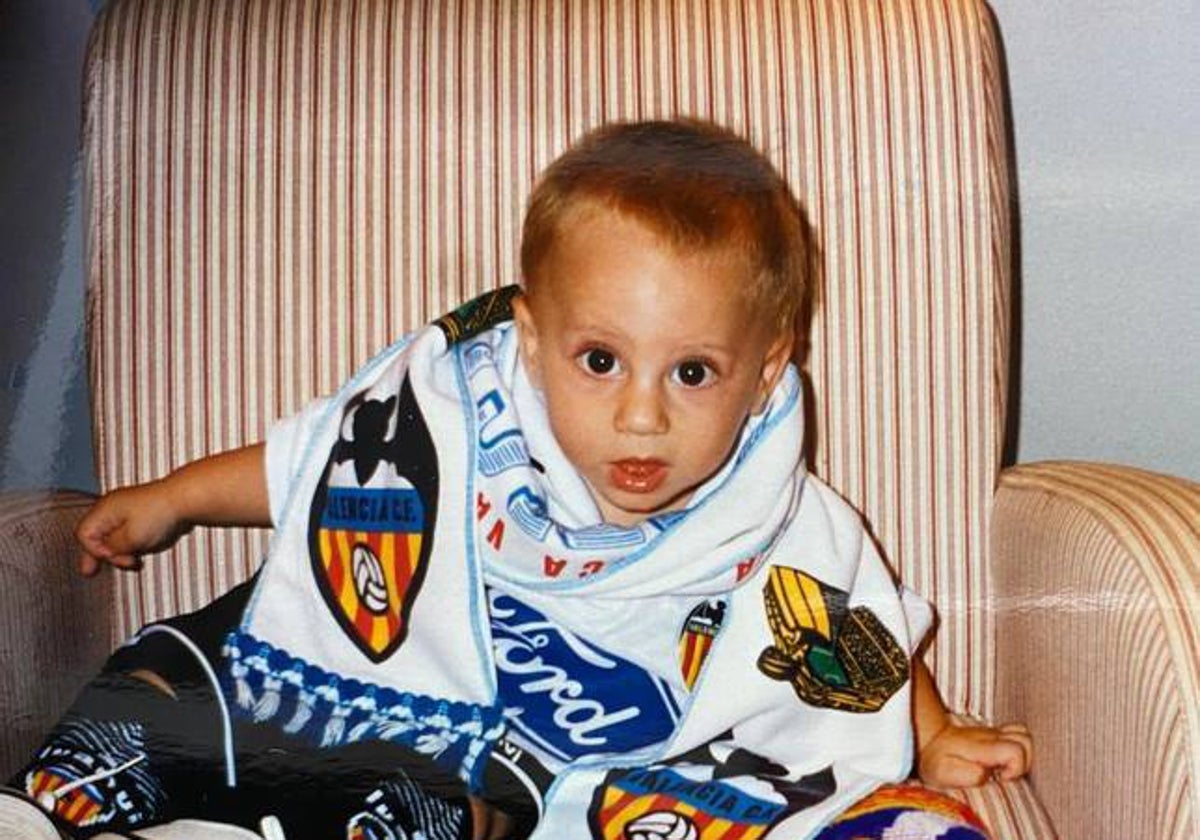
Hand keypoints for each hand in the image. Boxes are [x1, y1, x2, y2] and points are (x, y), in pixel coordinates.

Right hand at [75, 481, 192, 574]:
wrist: (185, 498)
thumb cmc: (159, 514)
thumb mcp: (131, 538)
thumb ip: (113, 548)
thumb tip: (107, 553)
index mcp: (105, 509)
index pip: (84, 534)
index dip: (93, 550)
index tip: (112, 557)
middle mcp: (112, 507)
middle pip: (96, 534)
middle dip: (99, 553)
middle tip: (91, 572)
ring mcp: (126, 509)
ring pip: (112, 535)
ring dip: (118, 550)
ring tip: (130, 562)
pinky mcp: (141, 514)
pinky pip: (127, 532)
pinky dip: (129, 544)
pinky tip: (137, 553)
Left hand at [917, 721, 1032, 787]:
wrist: (927, 741)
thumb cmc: (936, 760)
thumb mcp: (944, 772)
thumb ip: (967, 774)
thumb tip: (987, 774)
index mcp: (983, 746)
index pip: (1016, 751)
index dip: (1016, 769)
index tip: (1001, 779)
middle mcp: (991, 735)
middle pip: (1026, 740)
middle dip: (1024, 762)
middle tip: (1004, 774)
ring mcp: (993, 733)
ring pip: (1024, 734)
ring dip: (1023, 754)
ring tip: (1006, 768)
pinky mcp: (993, 734)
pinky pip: (1016, 734)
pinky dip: (1018, 748)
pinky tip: (1004, 761)